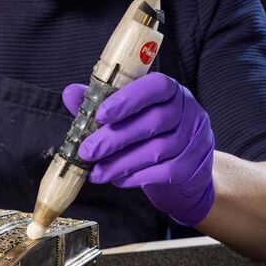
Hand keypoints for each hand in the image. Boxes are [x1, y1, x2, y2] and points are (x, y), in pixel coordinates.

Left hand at [62, 72, 214, 224]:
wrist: (183, 169)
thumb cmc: (150, 134)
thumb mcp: (128, 115)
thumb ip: (101, 102)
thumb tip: (70, 93)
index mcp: (171, 90)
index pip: (155, 86)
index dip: (128, 99)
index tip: (100, 114)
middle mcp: (189, 110)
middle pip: (154, 121)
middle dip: (116, 138)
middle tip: (87, 151)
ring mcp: (194, 139)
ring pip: (156, 150)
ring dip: (121, 163)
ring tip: (96, 172)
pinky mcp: (192, 166)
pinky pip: (163, 172)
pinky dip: (135, 177)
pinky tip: (117, 179)